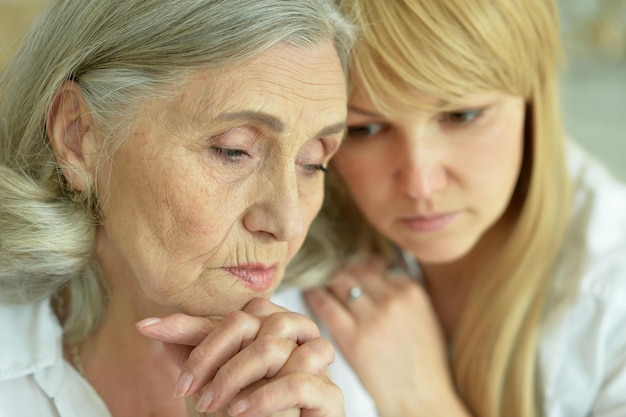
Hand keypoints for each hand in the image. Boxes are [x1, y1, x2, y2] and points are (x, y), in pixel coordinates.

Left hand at [136, 298, 344, 416]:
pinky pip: (299, 381)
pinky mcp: (330, 396)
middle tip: (190, 392)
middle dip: (213, 356)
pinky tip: (240, 412)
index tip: (159, 344)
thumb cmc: (245, 414)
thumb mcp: (212, 379)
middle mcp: (298, 337)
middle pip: (255, 323)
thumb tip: (148, 324)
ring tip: (212, 405)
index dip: (200, 335)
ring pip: (273, 347)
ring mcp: (317, 364)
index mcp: (273, 327)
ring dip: (234, 376)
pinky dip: (264, 397)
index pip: (237, 316)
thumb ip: (193, 349)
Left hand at [304, 256, 468, 416]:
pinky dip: (314, 297)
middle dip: (341, 271)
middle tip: (329, 275)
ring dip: (326, 281)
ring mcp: (372, 318)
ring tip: (317, 282)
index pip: (375, 264)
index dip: (359, 265)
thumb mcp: (424, 317)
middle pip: (356, 270)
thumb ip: (402, 293)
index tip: (349, 267)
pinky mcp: (353, 337)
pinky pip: (325, 305)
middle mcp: (392, 299)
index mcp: (411, 291)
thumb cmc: (423, 363)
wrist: (421, 398)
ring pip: (339, 282)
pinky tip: (310, 296)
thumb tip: (377, 268)